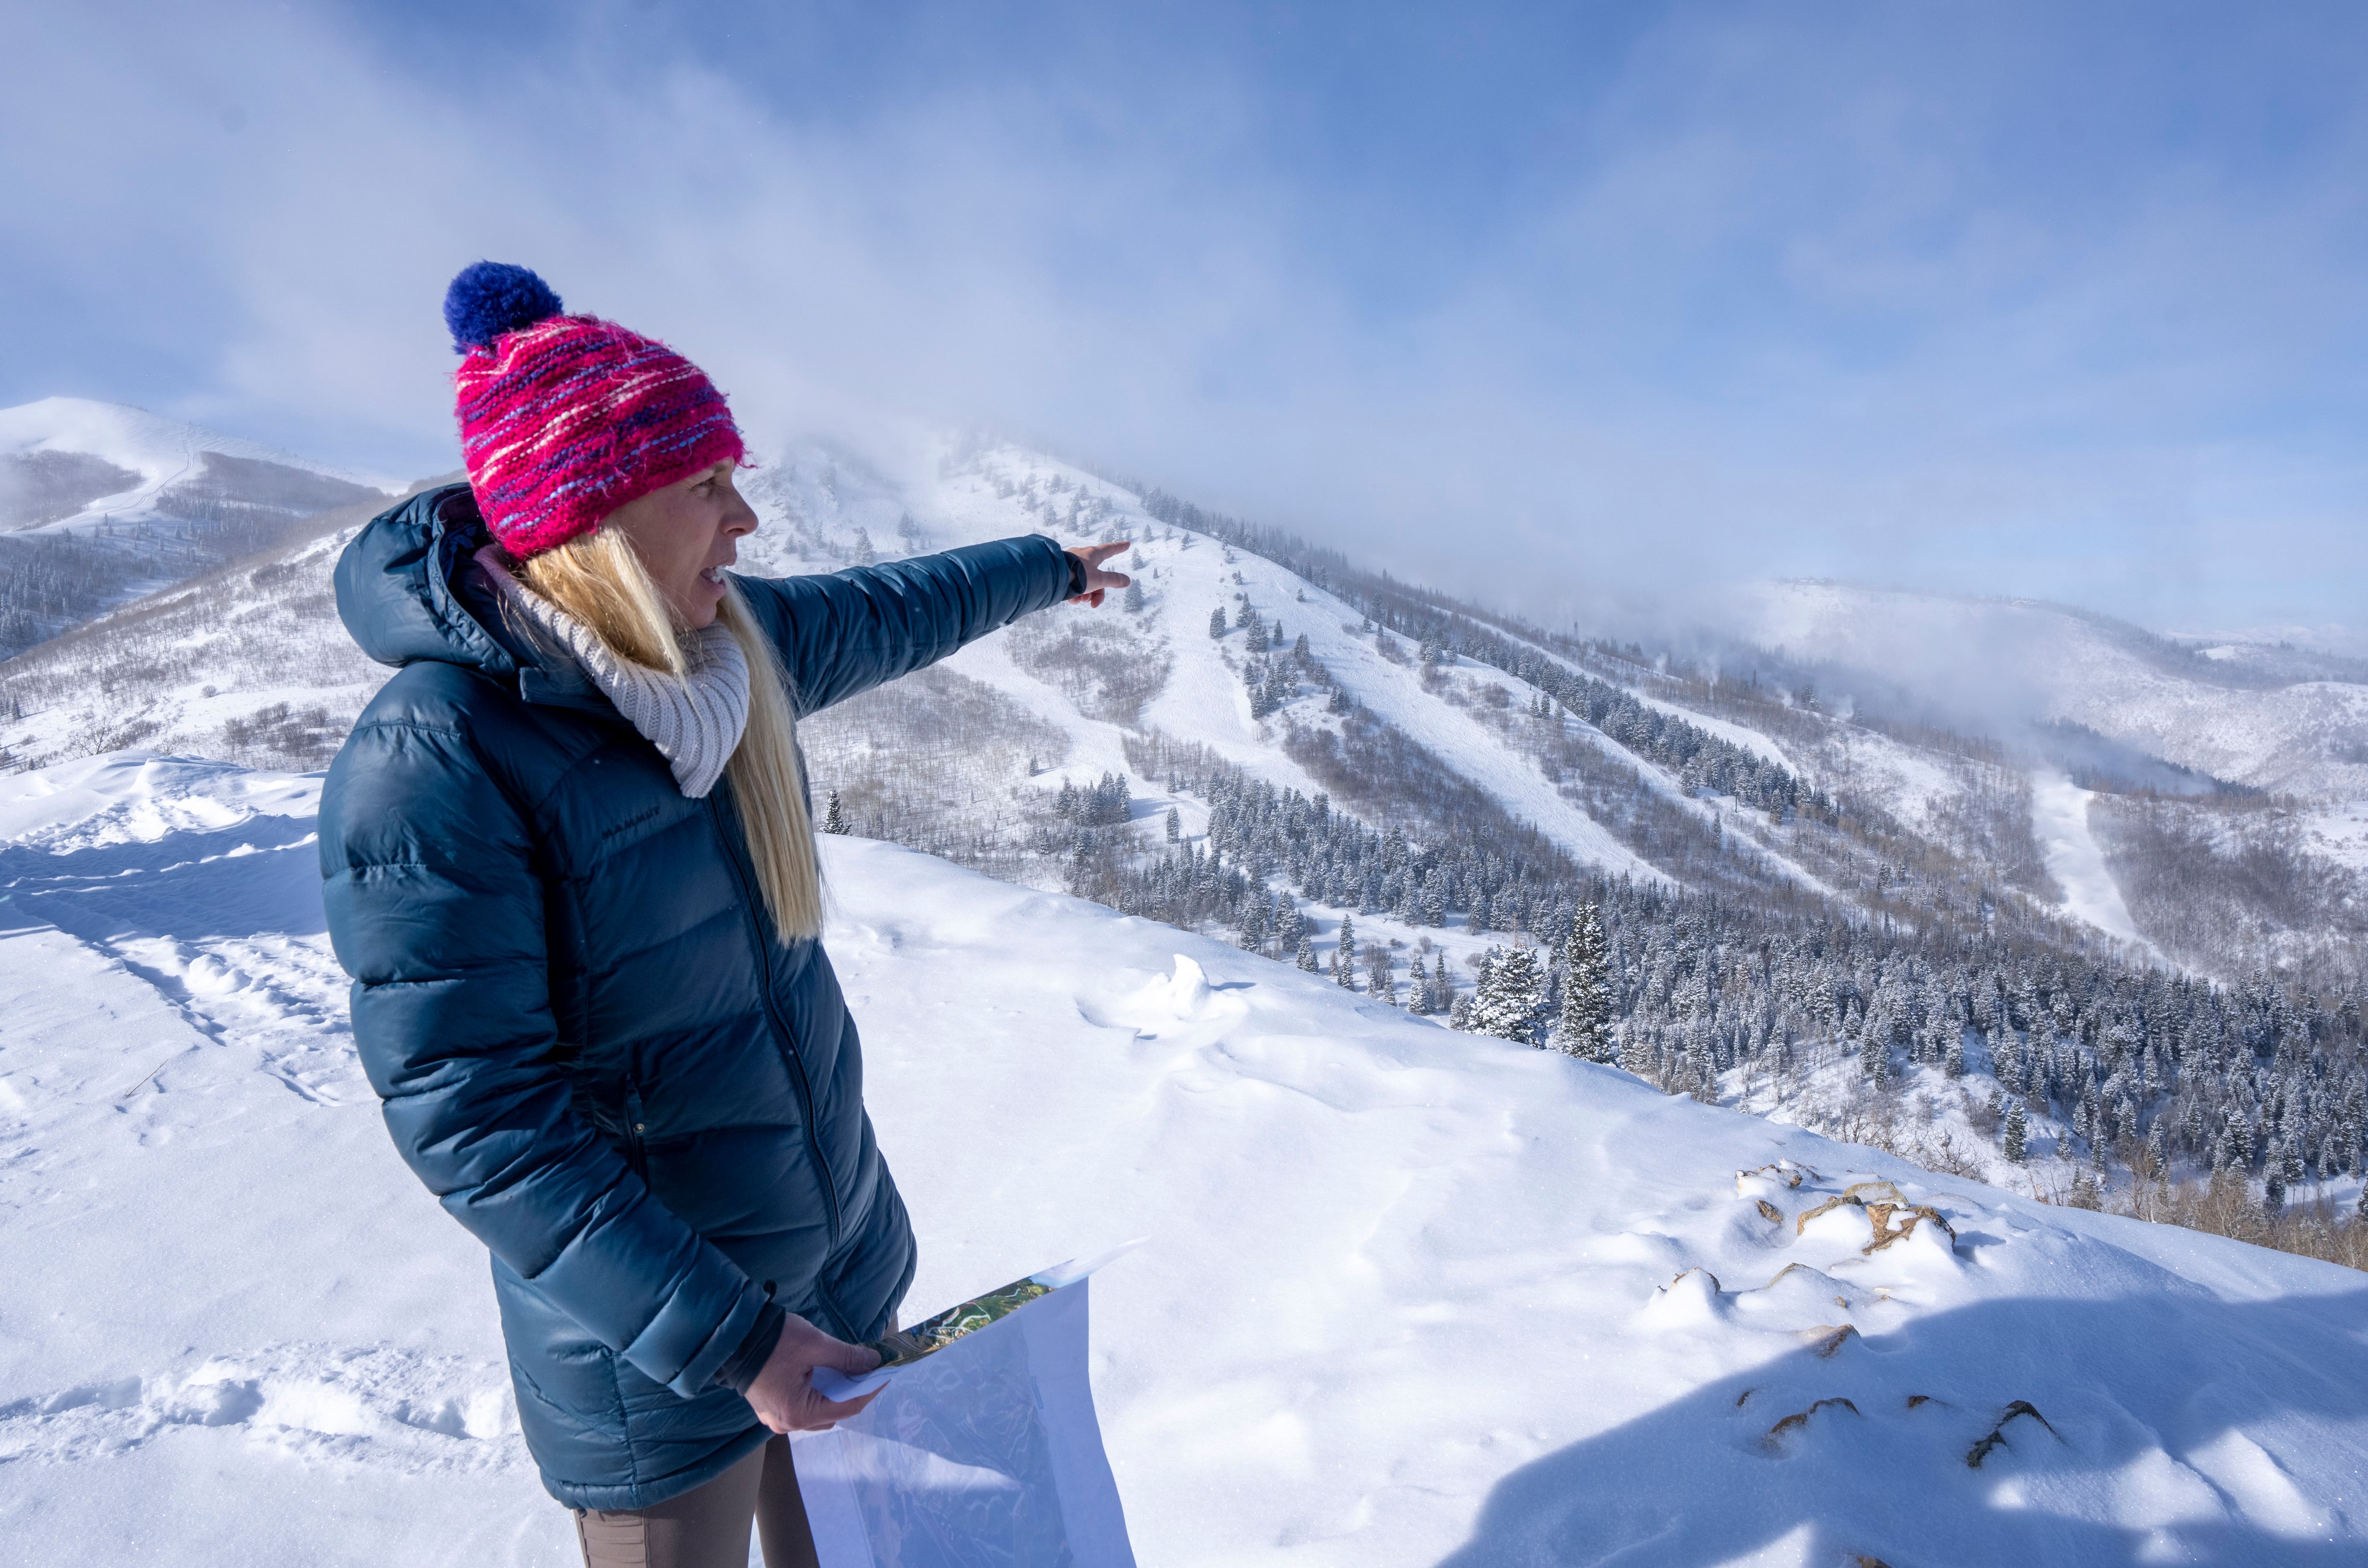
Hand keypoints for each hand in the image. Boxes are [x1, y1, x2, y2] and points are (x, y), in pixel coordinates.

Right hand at [744, 1313, 884, 1433]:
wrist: (733, 1335)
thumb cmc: (774, 1342)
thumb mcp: (815, 1345)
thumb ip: (847, 1356)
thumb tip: (874, 1361)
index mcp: (799, 1414)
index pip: (848, 1407)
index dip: (870, 1389)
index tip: (885, 1372)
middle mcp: (787, 1424)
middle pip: (833, 1413)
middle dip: (853, 1391)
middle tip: (866, 1368)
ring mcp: (775, 1417)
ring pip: (818, 1410)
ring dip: (835, 1392)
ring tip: (847, 1368)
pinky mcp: (769, 1406)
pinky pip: (802, 1404)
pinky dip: (818, 1391)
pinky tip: (825, 1372)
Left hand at [1064, 541, 1131, 607]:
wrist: (1052, 577)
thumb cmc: (1077, 575)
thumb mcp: (1099, 579)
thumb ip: (1113, 580)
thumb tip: (1127, 580)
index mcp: (1092, 554)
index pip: (1110, 549)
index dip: (1119, 547)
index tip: (1127, 544)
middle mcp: (1082, 557)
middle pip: (1097, 575)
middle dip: (1097, 592)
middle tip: (1094, 604)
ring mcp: (1071, 564)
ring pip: (1085, 581)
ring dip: (1086, 594)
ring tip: (1080, 601)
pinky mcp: (1062, 572)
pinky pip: (1073, 584)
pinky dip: (1075, 593)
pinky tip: (1072, 600)